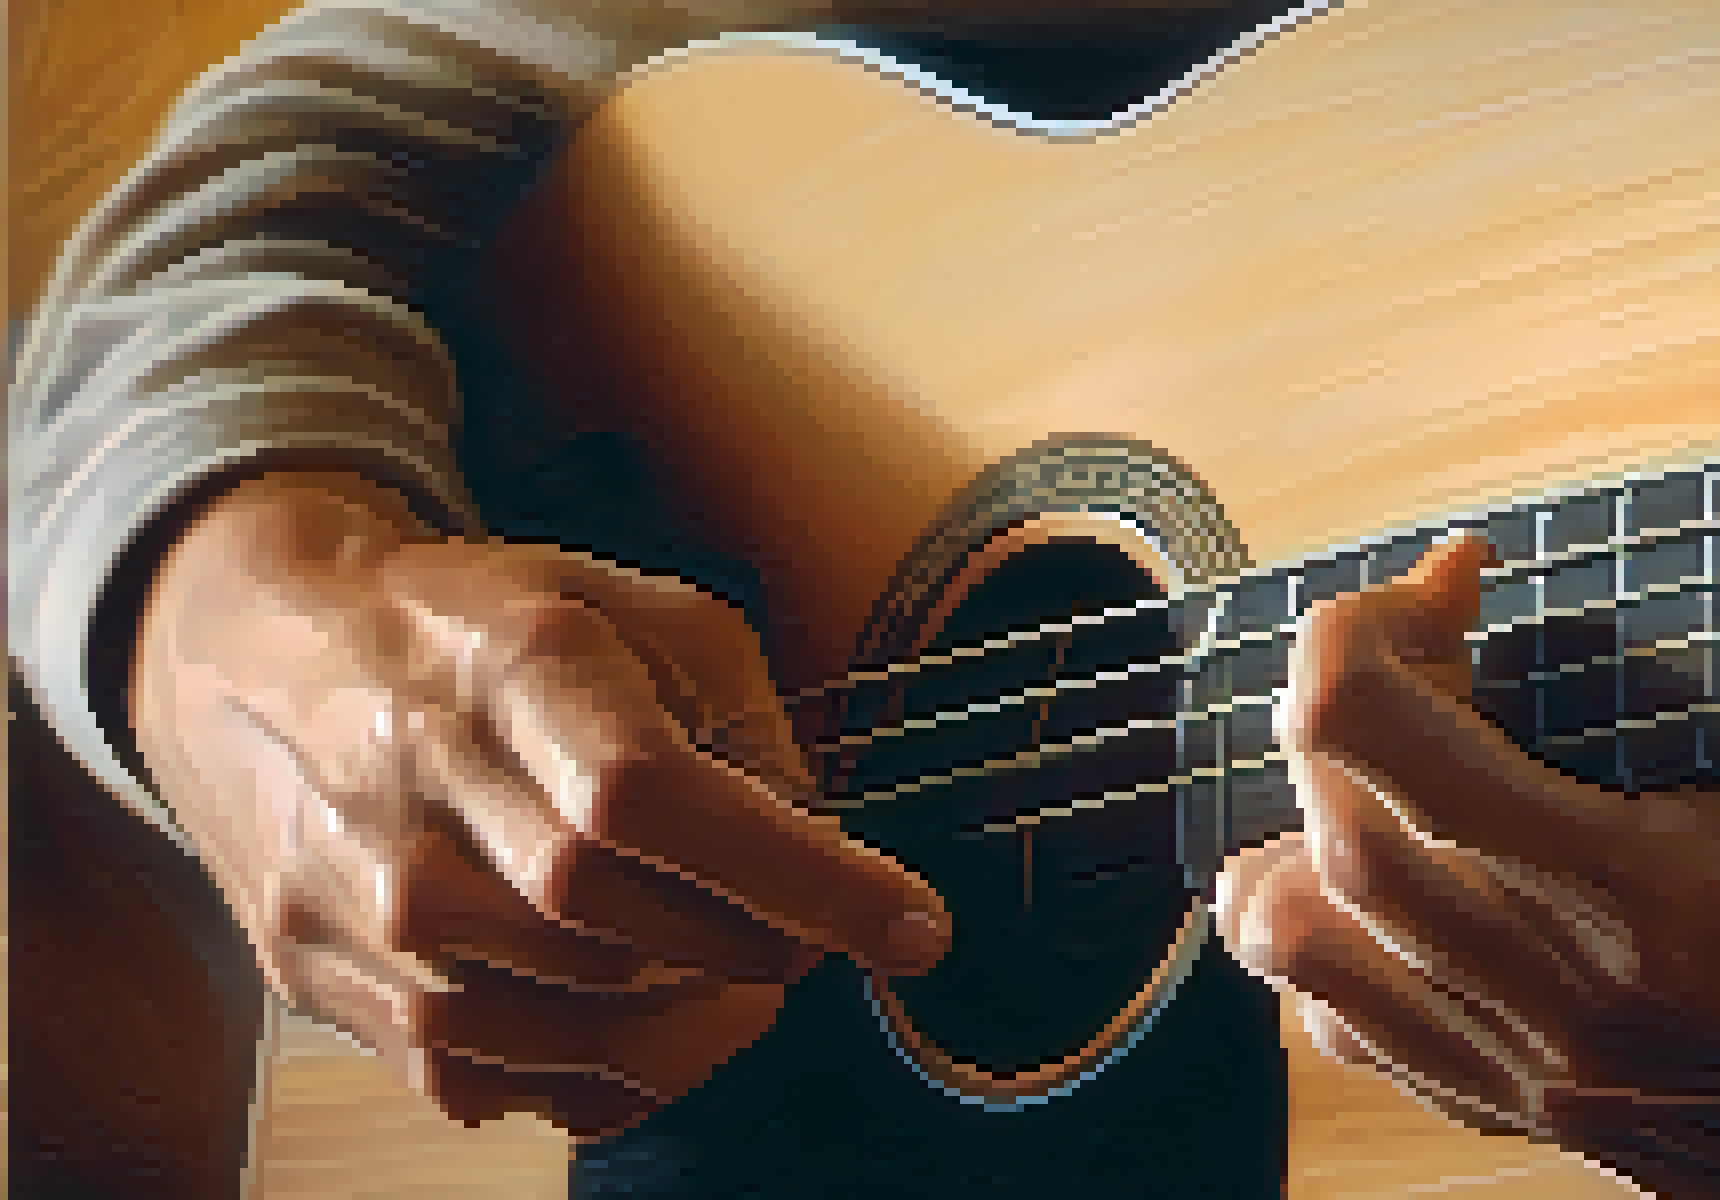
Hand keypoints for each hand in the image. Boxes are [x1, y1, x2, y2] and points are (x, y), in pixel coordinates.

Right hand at [130, 471, 950, 1137]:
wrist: (259, 657)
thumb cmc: (477, 627)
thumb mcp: (627, 608)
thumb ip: (743, 718)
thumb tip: (824, 846)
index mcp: (513, 672)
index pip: (660, 801)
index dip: (801, 879)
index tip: (915, 927)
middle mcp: (421, 795)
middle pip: (626, 929)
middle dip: (759, 949)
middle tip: (808, 935)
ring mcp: (366, 907)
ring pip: (573, 1024)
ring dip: (696, 1018)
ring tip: (736, 971)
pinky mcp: (336, 987)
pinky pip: (504, 1082)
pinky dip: (606, 1069)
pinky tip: (644, 1015)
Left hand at [1217, 536, 1719, 1198]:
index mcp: (1660, 907)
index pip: (1392, 751)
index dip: (1370, 634)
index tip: (1446, 574)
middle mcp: (1578, 1011)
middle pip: (1339, 840)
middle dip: (1346, 711)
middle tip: (1434, 635)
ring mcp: (1561, 1088)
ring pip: (1317, 964)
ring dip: (1302, 844)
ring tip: (1368, 767)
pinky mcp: (1568, 1135)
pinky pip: (1382, 1047)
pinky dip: (1341, 960)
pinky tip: (1399, 893)